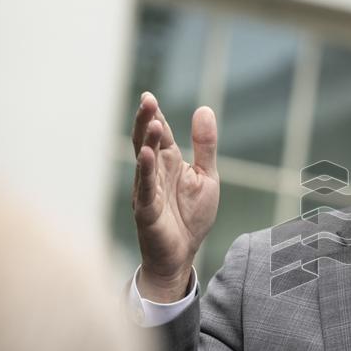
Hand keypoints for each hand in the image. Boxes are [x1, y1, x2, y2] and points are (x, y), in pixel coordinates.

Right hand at [132, 92, 219, 301]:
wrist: (183, 254)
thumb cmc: (191, 216)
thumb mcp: (206, 176)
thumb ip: (205, 145)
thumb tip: (204, 109)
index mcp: (169, 162)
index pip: (160, 134)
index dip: (155, 116)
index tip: (150, 97)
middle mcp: (154, 173)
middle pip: (146, 141)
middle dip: (145, 120)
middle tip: (147, 99)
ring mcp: (148, 190)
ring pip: (144, 161)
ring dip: (145, 140)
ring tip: (150, 120)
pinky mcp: (147, 210)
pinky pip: (146, 188)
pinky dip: (145, 171)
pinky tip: (146, 155)